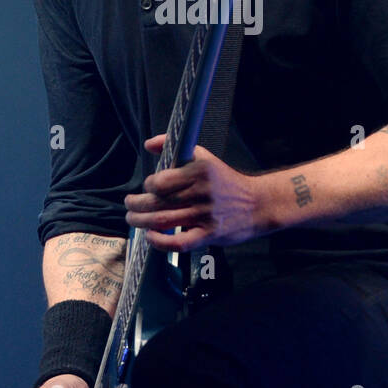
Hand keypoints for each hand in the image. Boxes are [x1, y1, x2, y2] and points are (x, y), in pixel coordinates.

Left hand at [124, 132, 265, 251]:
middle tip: (129, 205)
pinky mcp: (209, 234)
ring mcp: (205, 215)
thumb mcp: (204, 157)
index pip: (161, 181)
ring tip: (133, 220)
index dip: (148, 186)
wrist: (258, 204)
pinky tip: (151, 237)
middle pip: (157, 202)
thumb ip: (174, 147)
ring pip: (163, 221)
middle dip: (136, 205)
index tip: (147, 187)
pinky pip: (178, 243)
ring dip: (141, 222)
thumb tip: (149, 144)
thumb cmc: (226, 181)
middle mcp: (201, 192)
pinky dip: (160, 242)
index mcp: (199, 171)